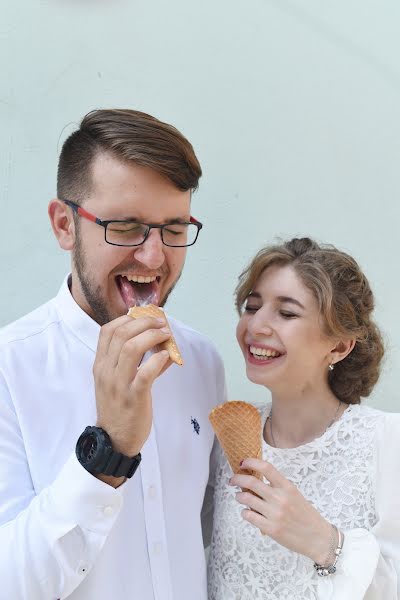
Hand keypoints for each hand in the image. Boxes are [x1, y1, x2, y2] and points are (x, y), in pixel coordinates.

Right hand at [93, 314, 171, 457]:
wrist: (114, 440)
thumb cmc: (119, 408)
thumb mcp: (118, 382)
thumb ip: (135, 364)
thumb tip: (163, 349)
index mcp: (100, 365)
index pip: (107, 331)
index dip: (126, 318)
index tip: (144, 315)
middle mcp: (106, 372)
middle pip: (121, 334)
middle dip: (144, 322)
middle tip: (161, 323)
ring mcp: (119, 384)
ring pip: (131, 348)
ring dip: (152, 336)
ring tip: (166, 335)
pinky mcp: (134, 397)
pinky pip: (145, 373)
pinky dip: (158, 360)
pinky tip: (167, 357)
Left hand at [230, 458, 332, 563]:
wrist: (318, 538)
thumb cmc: (305, 515)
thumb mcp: (294, 495)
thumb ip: (277, 487)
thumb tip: (254, 480)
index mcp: (287, 487)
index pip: (266, 468)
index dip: (251, 462)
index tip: (242, 462)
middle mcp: (280, 498)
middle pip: (251, 483)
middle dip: (237, 479)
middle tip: (232, 479)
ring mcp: (274, 514)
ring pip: (246, 499)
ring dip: (239, 496)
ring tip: (239, 497)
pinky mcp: (270, 529)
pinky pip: (249, 516)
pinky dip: (244, 512)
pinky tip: (247, 512)